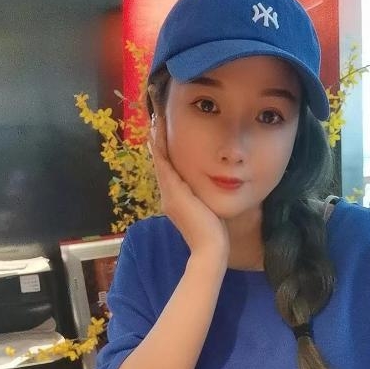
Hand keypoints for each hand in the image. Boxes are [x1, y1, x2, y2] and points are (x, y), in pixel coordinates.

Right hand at [148, 111, 228, 262]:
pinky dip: (161, 148)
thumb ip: (204, 200)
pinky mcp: (173, 192)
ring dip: (157, 140)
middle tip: (155, 121)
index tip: (163, 135)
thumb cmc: (214, 234)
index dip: (164, 153)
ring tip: (155, 121)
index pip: (168, 171)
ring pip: (160, 161)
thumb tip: (209, 192)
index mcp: (175, 200)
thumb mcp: (208, 211)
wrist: (209, 248)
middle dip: (157, 142)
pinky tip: (159, 132)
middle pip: (161, 163)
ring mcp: (168, 194)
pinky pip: (164, 164)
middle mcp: (168, 195)